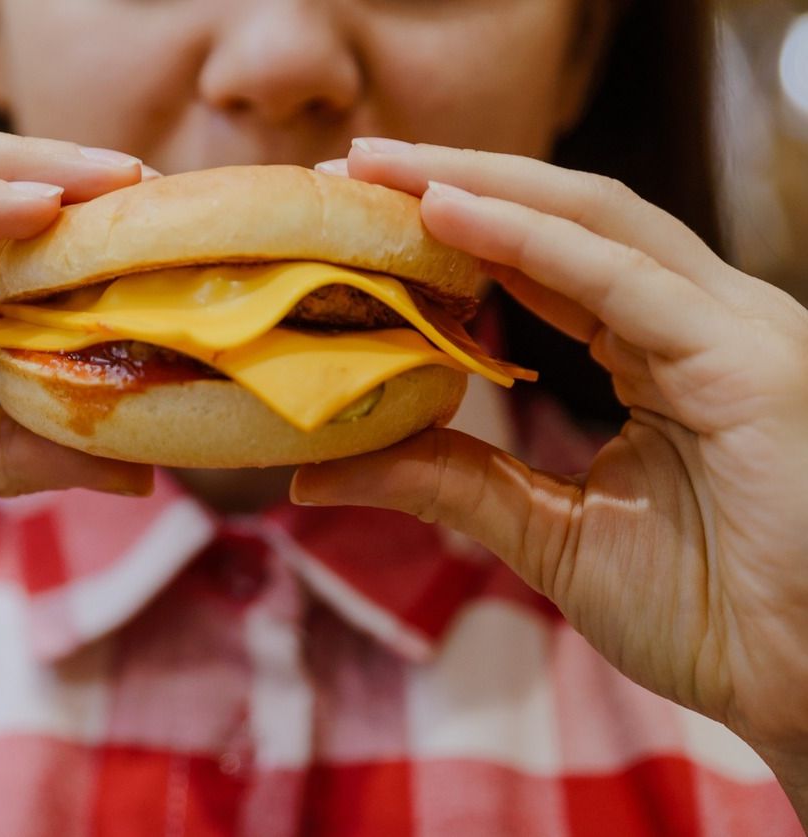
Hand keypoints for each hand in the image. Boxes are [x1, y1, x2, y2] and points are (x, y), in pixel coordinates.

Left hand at [296, 140, 807, 782]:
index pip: (546, 261)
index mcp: (659, 349)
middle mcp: (697, 320)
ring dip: (481, 186)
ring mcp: (730, 328)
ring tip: (383, 167)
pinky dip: (532, 241)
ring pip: (594, 222)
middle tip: (353, 161)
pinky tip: (450, 212)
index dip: (454, 229)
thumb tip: (315, 475)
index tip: (359, 211)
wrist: (796, 684)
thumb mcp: (541, 530)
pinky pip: (623, 280)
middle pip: (565, 218)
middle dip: (456, 180)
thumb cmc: (699, 609)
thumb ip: (445, 483)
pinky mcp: (744, 358)